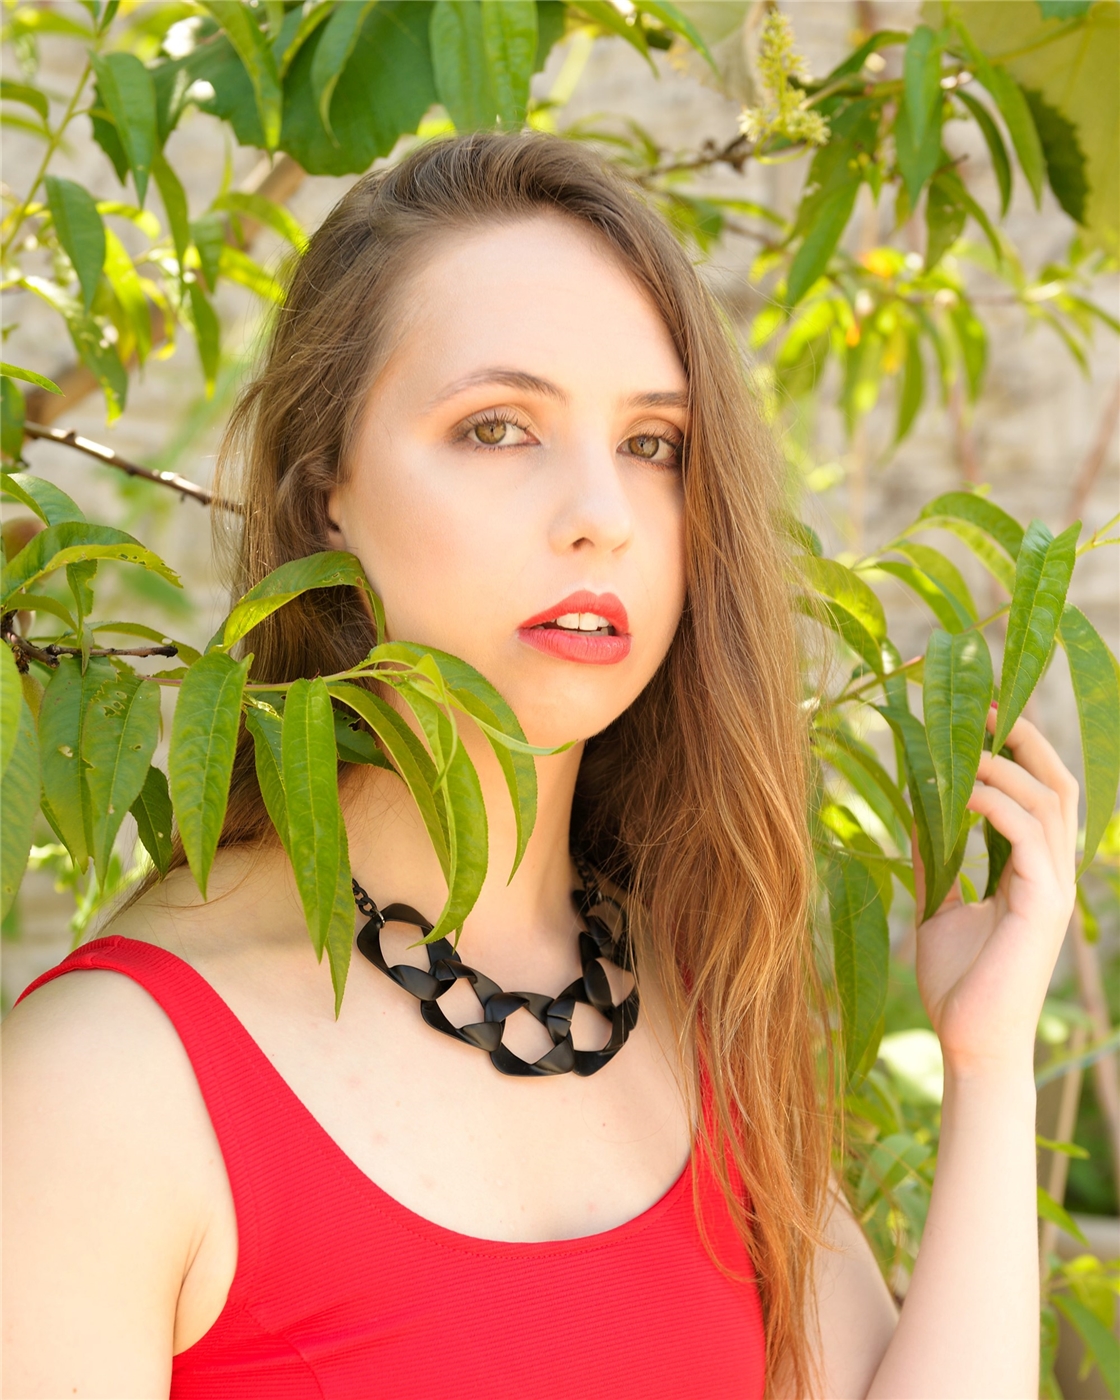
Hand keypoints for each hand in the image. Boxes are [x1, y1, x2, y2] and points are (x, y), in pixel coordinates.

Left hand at [913, 708, 1078, 1082]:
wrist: (969, 1044)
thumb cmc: (958, 984)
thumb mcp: (938, 908)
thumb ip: (935, 861)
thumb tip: (915, 812)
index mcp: (1033, 872)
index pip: (1039, 795)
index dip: (1018, 751)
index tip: (980, 715)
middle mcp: (1052, 874)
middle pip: (1059, 786)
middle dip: (1026, 741)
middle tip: (985, 706)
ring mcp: (1053, 889)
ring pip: (1047, 803)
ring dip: (1004, 766)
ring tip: (962, 744)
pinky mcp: (1043, 906)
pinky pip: (1029, 838)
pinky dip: (996, 804)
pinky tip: (959, 788)